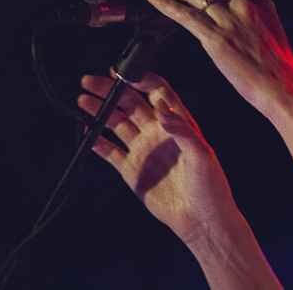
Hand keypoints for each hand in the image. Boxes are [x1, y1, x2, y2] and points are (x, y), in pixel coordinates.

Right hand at [79, 72, 238, 245]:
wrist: (201, 220)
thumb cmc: (210, 185)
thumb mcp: (202, 155)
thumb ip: (182, 130)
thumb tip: (160, 108)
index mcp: (179, 122)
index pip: (158, 91)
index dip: (141, 78)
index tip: (122, 72)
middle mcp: (159, 132)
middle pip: (131, 102)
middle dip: (111, 90)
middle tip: (89, 81)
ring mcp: (144, 149)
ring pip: (117, 122)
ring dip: (100, 110)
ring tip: (83, 100)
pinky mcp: (132, 170)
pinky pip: (110, 150)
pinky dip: (96, 140)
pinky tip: (85, 131)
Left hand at [139, 0, 292, 118]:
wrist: (284, 87)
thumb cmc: (278, 68)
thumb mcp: (270, 31)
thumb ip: (252, 18)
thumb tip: (233, 18)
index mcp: (261, 1)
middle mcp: (245, 4)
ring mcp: (231, 19)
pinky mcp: (217, 38)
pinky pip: (185, 14)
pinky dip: (165, 3)